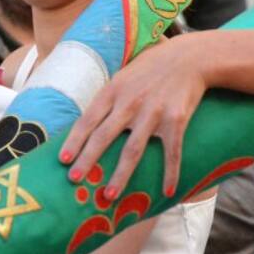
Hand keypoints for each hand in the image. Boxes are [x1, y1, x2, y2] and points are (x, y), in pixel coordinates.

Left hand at [60, 32, 207, 199]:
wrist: (190, 58)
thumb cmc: (152, 67)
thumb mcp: (124, 75)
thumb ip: (108, 97)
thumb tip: (87, 122)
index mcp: (114, 90)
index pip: (88, 119)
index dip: (74, 141)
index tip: (63, 161)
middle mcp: (130, 102)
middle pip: (104, 136)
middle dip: (87, 160)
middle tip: (74, 180)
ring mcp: (153, 112)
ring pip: (133, 150)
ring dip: (120, 175)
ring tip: (109, 195)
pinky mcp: (176, 120)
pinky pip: (171, 151)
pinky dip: (170, 172)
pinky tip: (167, 190)